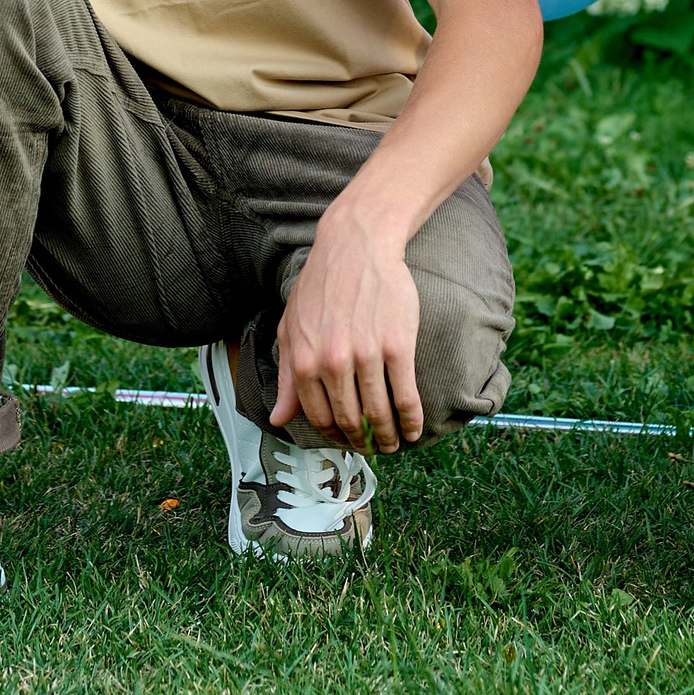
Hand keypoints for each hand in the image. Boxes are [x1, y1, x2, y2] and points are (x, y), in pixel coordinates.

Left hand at [270, 214, 421, 453]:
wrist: (356, 246)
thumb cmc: (321, 286)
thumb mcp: (291, 328)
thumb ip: (285, 377)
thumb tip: (278, 420)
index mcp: (303, 361)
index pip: (319, 417)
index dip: (334, 436)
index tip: (346, 442)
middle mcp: (332, 363)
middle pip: (350, 420)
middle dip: (363, 442)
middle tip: (373, 448)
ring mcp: (367, 356)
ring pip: (379, 414)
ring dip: (388, 437)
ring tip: (394, 443)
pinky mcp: (398, 347)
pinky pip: (406, 396)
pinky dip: (412, 420)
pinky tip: (415, 430)